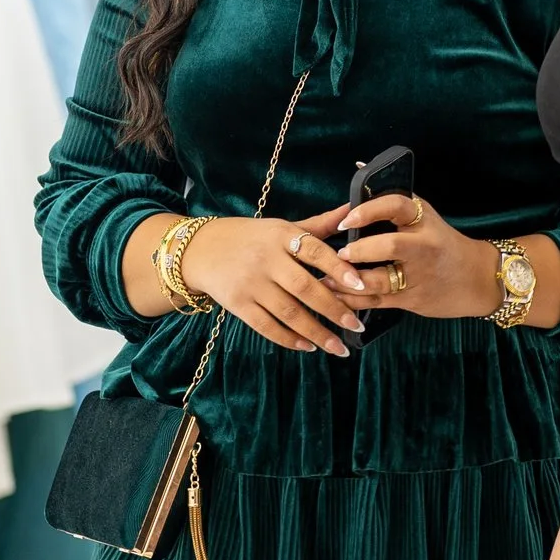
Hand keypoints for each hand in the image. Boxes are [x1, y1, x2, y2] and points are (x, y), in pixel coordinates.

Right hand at [183, 215, 368, 357]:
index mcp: (280, 235)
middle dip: (334, 310)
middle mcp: (266, 259)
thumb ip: (317, 225)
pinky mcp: (237, 304)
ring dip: (316, 333)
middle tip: (357, 327)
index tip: (361, 284)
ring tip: (338, 348)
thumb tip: (351, 211)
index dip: (339, 268)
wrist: (198, 250)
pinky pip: (267, 326)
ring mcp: (250, 283)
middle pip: (305, 287)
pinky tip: (308, 347)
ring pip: (289, 312)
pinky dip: (289, 339)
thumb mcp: (280, 227)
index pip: (314, 251)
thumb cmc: (248, 238)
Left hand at [326, 189, 496, 321]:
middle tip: (341, 253)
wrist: (476, 279)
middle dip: (361, 250)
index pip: (396, 206)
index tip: (347, 219)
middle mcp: (423, 247)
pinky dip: (354, 300)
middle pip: (391, 246)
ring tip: (327, 277)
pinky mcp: (412, 299)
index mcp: (423, 220)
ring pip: (380, 280)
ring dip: (350, 280)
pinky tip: (337, 295)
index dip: (368, 210)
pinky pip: (378, 301)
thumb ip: (392, 197)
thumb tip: (359, 165)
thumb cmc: (443, 242)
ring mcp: (419, 276)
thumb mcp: (425, 215)